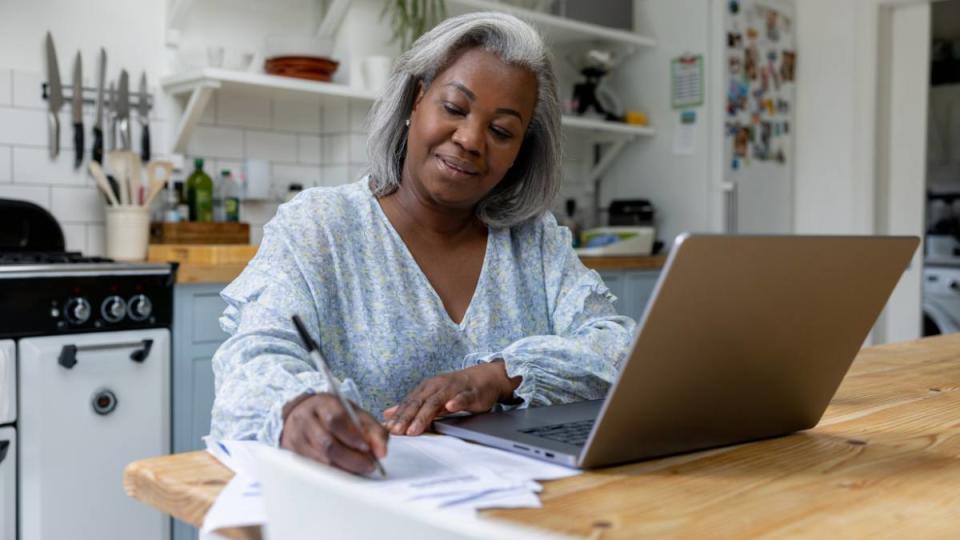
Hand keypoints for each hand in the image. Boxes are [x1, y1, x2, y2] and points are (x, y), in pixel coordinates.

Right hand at [280, 393, 387, 474]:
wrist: (303, 413)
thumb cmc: (333, 413)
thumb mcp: (355, 413)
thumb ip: (373, 430)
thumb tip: (381, 452)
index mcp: (322, 404)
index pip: (335, 421)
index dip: (352, 437)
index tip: (366, 448)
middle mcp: (305, 420)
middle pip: (327, 444)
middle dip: (351, 459)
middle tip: (369, 466)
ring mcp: (296, 438)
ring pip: (320, 460)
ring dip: (344, 468)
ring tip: (360, 469)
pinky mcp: (292, 454)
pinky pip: (314, 469)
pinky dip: (332, 473)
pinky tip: (344, 472)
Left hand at [382, 361, 520, 435]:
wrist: (484, 378)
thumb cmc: (456, 389)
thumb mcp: (431, 396)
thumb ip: (412, 405)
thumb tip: (388, 414)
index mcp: (426, 388)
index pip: (409, 403)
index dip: (398, 416)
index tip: (387, 430)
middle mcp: (437, 386)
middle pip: (419, 403)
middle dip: (407, 418)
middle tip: (397, 432)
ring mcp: (454, 388)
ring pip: (437, 402)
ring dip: (425, 415)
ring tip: (415, 429)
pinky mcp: (470, 393)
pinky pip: (462, 397)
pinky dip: (456, 402)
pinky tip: (450, 407)